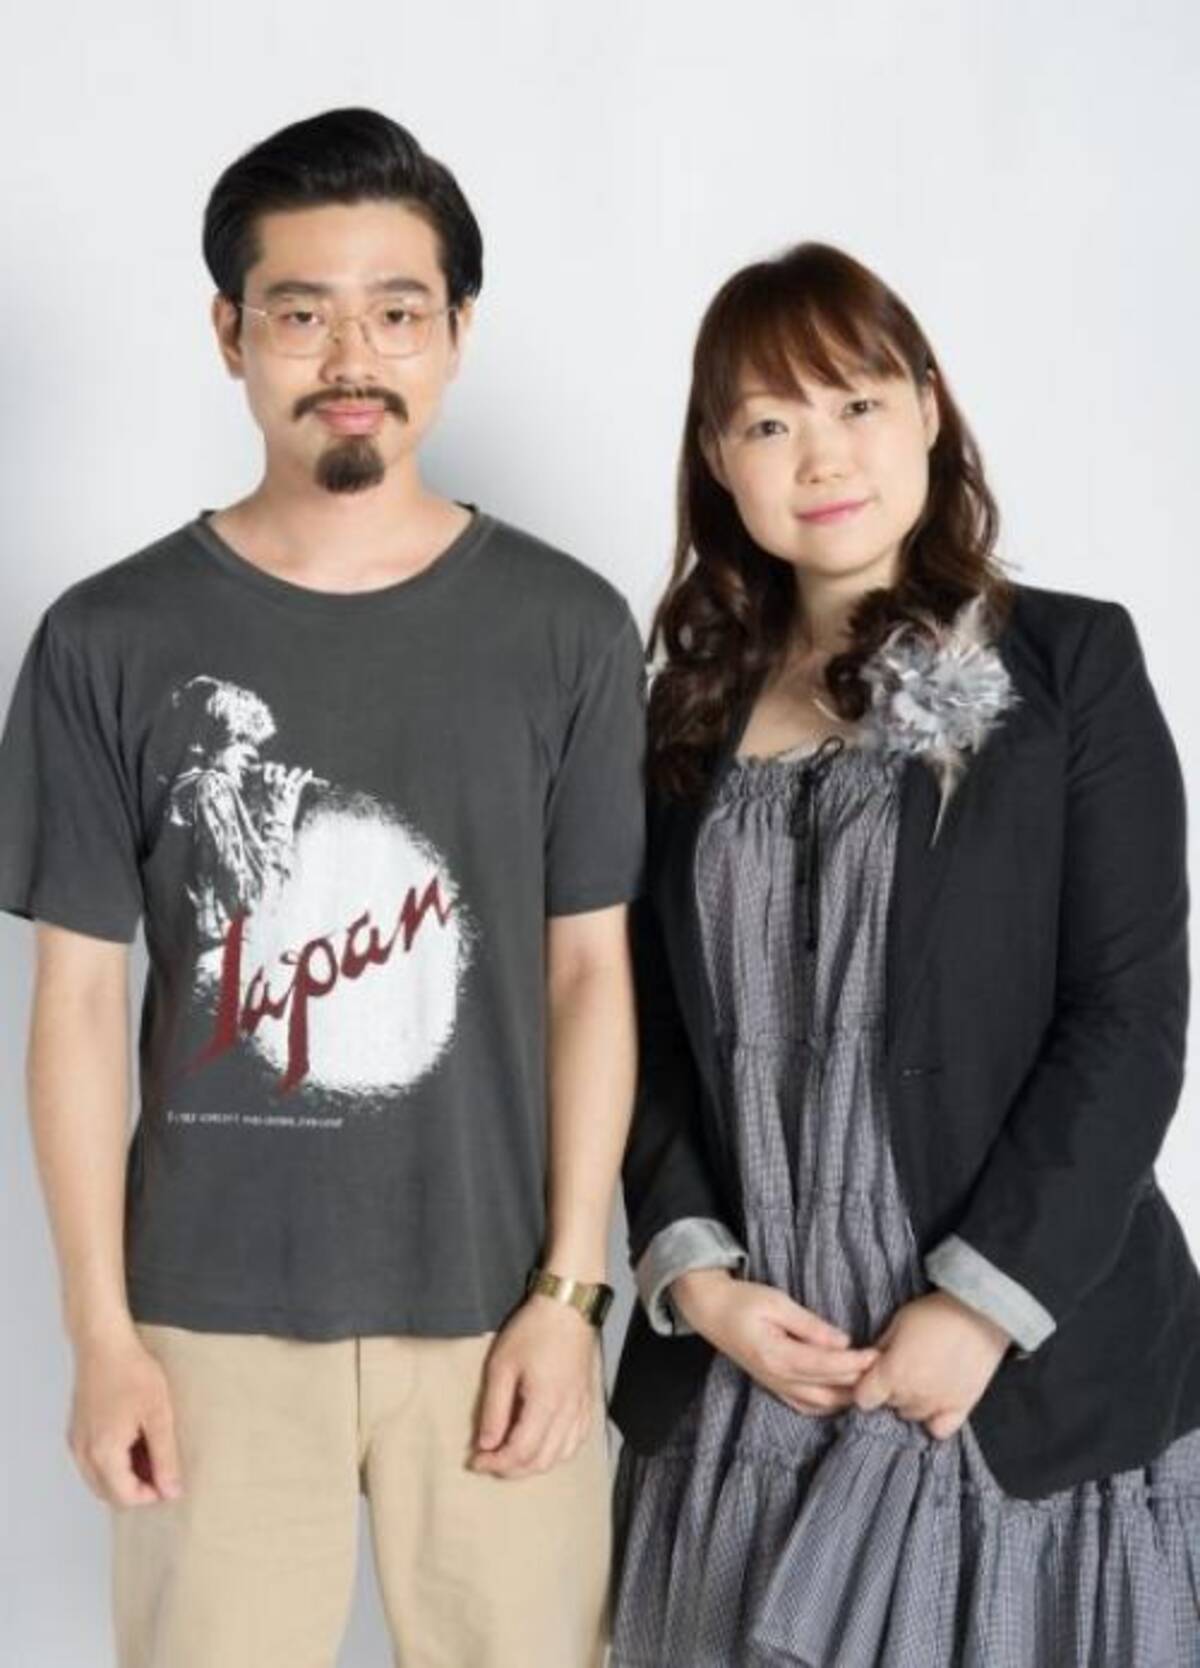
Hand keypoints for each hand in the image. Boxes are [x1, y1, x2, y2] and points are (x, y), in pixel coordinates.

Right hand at [68, 1330, 182, 1507]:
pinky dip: (111, 1463)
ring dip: (123, 1477)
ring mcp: (76, 1442)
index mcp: (103, 1453)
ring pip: (98, 1480)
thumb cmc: (132, 1372)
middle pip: (109, 1493)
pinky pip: (91, 1462)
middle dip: (136, 1488)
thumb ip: (165, 1457)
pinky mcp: (75, 1431)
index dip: (151, 1495)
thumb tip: (171, 1491)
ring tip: (150, 1450)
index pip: (125, 1497)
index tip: (171, 1479)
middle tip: (162, 1466)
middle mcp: (83, 1454)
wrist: (103, 1342)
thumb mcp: (158, 1415)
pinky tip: (132, 1440)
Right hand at [262, 762, 314, 822]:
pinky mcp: (294, 794)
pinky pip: (301, 782)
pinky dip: (306, 776)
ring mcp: (285, 787)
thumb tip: (266, 786)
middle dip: (282, 769)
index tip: (273, 768)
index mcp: (265, 784)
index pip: (268, 767)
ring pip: (292, 773)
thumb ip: (266, 791)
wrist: (275, 824)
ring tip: (297, 771)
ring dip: (295, 772)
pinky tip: (310, 771)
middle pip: (280, 768)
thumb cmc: (268, 815)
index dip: (271, 766)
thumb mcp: (263, 801)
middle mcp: (275, 783)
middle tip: (283, 773)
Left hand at [469, 1295, 598, 1478]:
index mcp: (545, 1404)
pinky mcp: (587, 1401)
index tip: (474, 1461)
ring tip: (511, 1456)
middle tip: (488, 1461)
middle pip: (541, 1462)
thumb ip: (494, 1409)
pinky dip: (557, 1454)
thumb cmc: (533, 1330)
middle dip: (511, 1469)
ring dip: (534, 1465)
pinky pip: (576, 1442)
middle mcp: (567, 1412)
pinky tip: (543, 1447)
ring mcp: (581, 1408)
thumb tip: (486, 1444)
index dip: (495, 1464)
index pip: (520, 1453)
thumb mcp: (502, 1365)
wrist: (568, 1306)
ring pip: (561, 1457)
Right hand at [671, 1269, 879, 1416]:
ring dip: (846, 1397)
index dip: (856, 1363)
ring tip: (870, 1384)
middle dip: (858, 1383)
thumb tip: (843, 1341)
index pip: (826, 1366)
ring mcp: (775, 1385)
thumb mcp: (777, 1302)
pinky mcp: (774, 1385)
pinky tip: (843, 1396)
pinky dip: (829, 1405)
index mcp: (777, 1355)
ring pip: (820, 1404)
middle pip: (828, 1390)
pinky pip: (806, 1405)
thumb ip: (810, 1325)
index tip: (879, 1355)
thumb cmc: (743, 1300)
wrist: (711, 1310)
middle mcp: (777, 1377)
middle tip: (885, 1371)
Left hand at [853, 1290, 1011, 1438]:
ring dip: (911, 1400)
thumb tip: (871, 1363)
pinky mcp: (962, 1409)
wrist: (979, 1316)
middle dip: (889, 1389)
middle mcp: (911, 1396)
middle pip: (888, 1405)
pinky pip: (939, 1430)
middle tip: (904, 1366)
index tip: (873, 1374)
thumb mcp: (896, 1323)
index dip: (865, 1386)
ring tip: (923, 1377)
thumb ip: (880, 1349)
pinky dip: (934, 1419)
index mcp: (891, 1375)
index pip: (863, 1399)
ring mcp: (937, 1406)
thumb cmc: (933, 1314)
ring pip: (911, 1415)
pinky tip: (936, 1401)